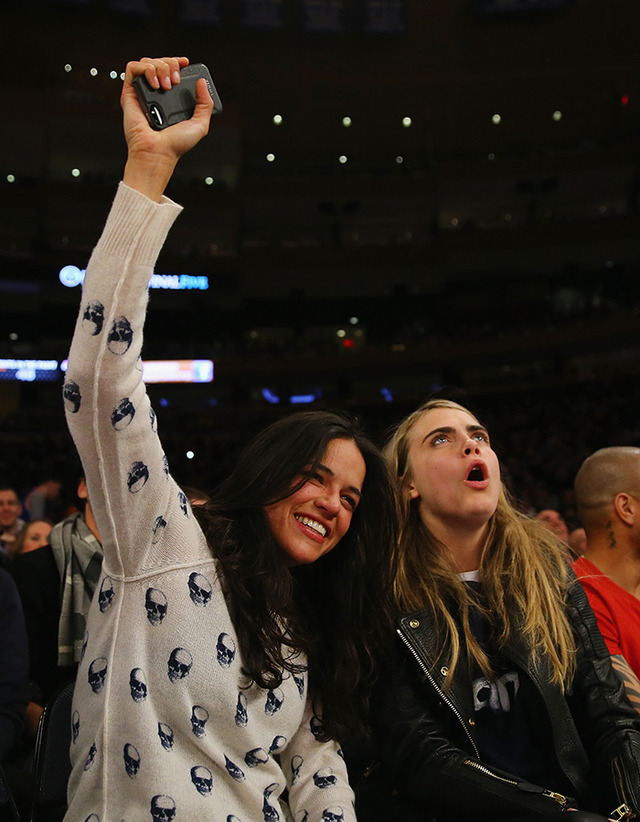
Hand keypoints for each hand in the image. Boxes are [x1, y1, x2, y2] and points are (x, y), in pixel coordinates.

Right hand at [121, 57, 213, 200]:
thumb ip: (205, 104)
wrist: (158, 152)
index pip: (170, 70)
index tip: (185, 63)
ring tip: (165, 86)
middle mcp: (155, 94)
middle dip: (170, 64)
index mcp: (169, 100)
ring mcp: (142, 93)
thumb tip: (202, 83)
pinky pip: (133, 67)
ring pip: (147, 62)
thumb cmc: (175, 145)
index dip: (177, 62)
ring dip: (160, 67)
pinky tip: (155, 85)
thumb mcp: (200, 125)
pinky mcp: (129, 93)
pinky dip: (146, 70)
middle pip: (160, 62)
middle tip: (175, 81)